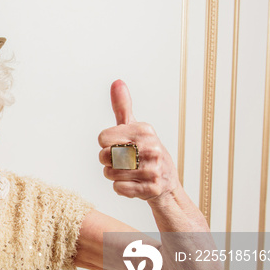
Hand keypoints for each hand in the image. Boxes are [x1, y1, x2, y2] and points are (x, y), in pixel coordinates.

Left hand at [97, 80, 178, 199]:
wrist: (166, 183)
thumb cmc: (146, 152)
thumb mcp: (135, 128)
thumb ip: (123, 107)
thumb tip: (116, 82)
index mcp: (144, 131)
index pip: (102, 138)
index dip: (106, 144)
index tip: (120, 145)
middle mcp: (151, 148)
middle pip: (103, 156)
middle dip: (107, 161)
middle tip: (122, 161)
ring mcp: (153, 169)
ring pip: (110, 174)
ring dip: (113, 175)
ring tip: (128, 172)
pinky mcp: (151, 188)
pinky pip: (118, 188)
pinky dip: (121, 188)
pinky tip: (133, 184)